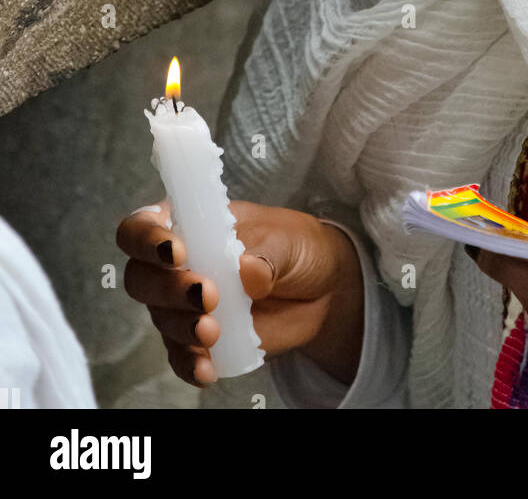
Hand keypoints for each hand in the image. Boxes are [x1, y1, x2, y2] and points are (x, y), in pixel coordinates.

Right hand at [116, 200, 363, 388]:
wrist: (319, 287)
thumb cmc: (292, 246)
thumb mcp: (285, 239)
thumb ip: (265, 253)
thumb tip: (247, 272)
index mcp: (187, 224)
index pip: (141, 228)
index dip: (146, 240)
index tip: (176, 253)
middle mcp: (175, 266)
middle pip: (141, 279)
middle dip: (168, 289)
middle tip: (206, 295)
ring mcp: (184, 306)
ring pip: (160, 318)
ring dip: (182, 327)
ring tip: (213, 331)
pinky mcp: (200, 341)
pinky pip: (181, 357)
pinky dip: (190, 364)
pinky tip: (207, 369)